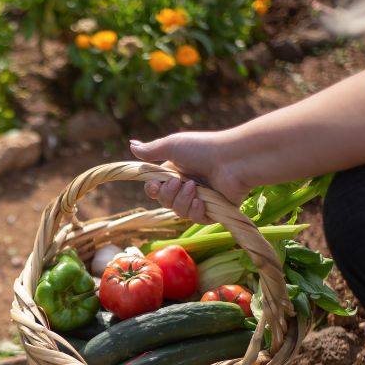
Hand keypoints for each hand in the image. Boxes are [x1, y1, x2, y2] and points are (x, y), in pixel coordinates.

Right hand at [129, 131, 249, 223]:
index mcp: (176, 172)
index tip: (155, 185)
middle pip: (165, 202)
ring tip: (195, 187)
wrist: (233, 160)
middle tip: (179, 183)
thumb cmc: (203, 149)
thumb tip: (131, 144)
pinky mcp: (213, 211)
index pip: (155, 189)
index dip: (153, 190)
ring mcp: (200, 199)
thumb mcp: (173, 146)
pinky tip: (201, 202)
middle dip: (168, 195)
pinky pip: (196, 219)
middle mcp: (186, 186)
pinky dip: (196, 211)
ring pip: (179, 212)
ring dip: (182, 201)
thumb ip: (151, 150)